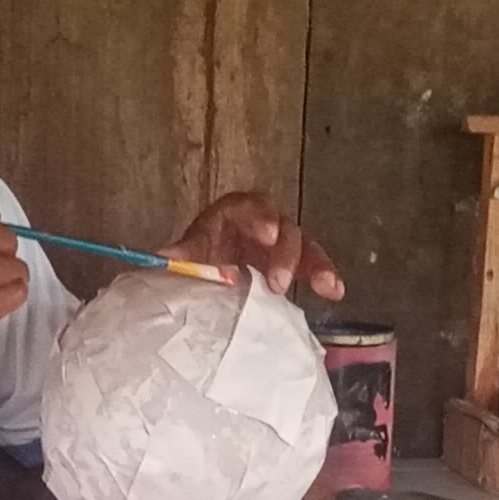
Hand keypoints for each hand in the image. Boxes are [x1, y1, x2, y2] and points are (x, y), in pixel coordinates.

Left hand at [165, 190, 345, 299]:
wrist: (209, 274)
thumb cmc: (200, 257)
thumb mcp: (192, 254)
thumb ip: (181, 256)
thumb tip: (163, 260)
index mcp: (234, 213)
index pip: (248, 207)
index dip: (261, 217)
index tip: (267, 235)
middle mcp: (263, 223)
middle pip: (282, 227)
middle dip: (285, 253)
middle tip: (278, 281)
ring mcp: (282, 244)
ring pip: (304, 246)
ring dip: (315, 265)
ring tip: (324, 285)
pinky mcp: (295, 264)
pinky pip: (313, 266)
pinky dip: (324, 277)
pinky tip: (335, 292)